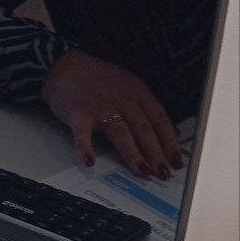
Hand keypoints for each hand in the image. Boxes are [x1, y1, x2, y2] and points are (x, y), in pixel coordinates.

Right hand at [42, 48, 181, 178]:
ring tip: (142, 172)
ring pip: (121, 133)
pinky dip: (86, 148)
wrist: (65, 67)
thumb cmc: (97, 80)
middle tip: (162, 173)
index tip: (176, 161)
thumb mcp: (127, 86)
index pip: (159, 120)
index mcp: (137, 93)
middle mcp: (122, 100)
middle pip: (143, 129)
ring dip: (133, 154)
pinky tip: (90, 161)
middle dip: (155, 153)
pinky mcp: (77, 114)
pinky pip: (82, 134)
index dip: (169, 142)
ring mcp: (100, 107)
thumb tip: (162, 135)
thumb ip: (143, 109)